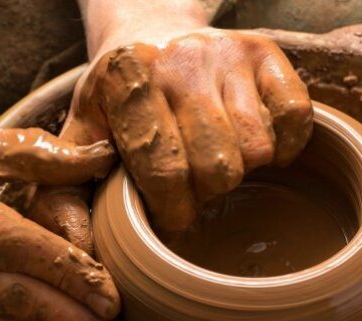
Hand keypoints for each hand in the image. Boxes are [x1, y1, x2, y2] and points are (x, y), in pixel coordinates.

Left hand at [64, 26, 312, 231]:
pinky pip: (295, 118)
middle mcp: (180, 60)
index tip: (170, 219)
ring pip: (258, 149)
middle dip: (206, 194)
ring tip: (215, 162)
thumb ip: (66, 188)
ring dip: (241, 171)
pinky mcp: (265, 51)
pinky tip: (254, 148)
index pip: (165, 172)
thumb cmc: (116, 98)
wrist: (148, 31)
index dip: (173, 212)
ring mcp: (227, 53)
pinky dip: (284, 146)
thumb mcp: (81, 133)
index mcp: (127, 79)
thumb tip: (79, 249)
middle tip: (193, 188)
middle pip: (218, 167)